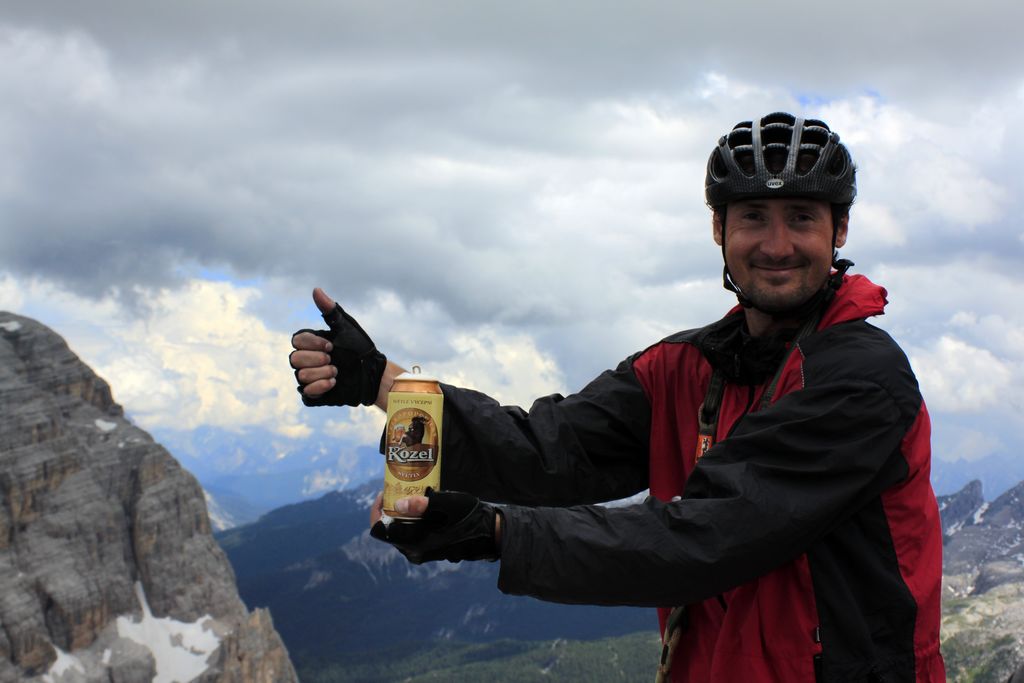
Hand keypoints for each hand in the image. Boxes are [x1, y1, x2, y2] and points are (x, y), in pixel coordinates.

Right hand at [289, 288, 386, 406]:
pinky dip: (320, 388)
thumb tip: (316, 290)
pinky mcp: (314, 395)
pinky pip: (305, 393)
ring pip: (301, 377)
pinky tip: (333, 383)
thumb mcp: (346, 327)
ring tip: (337, 372)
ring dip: (323, 373)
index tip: (331, 345)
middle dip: (317, 359)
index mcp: (310, 343)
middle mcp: (305, 360)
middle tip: (333, 359)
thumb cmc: (359, 348)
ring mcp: (308, 378)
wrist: (372, 372)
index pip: (296, 341)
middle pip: (294, 360)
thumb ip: (330, 310)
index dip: (312, 344)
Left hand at [370, 488, 500, 563]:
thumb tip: (398, 504)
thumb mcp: (446, 505)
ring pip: (401, 531)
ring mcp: (423, 551)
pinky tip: (423, 504)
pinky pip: (413, 533)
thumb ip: (422, 505)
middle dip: (390, 508)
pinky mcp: (432, 548)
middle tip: (397, 488)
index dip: (376, 511)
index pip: (380, 530)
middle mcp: (415, 550)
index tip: (384, 492)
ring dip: (401, 513)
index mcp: (415, 542)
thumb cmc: (469, 518)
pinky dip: (412, 519)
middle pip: (390, 530)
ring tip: (410, 493)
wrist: (491, 533)